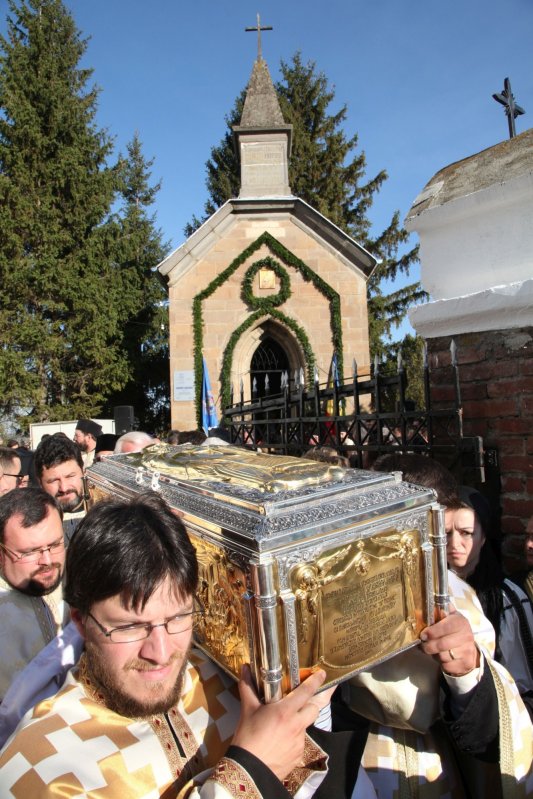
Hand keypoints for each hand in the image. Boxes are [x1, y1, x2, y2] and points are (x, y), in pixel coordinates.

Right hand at [232, 665, 327, 780]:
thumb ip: (248, 687)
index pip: (306, 692)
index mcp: (285, 712)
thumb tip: (245, 668)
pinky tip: (281, 741)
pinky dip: (294, 738)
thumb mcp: (247, 710)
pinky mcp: (298, 756)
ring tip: (284, 725)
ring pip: (306, 726)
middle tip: (301, 702)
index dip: (316, 681)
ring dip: (300, 722)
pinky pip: (300, 742)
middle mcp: (296, 725)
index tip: (321, 674)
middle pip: (314, 709)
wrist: (248, 771)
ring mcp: (299, 742)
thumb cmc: (248, 738)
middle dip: (311, 703)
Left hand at [419, 605, 478, 676]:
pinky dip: (442, 663)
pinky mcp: (467, 663)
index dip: (433, 631)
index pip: (446, 626)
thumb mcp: (448, 618)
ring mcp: (468, 651)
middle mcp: (466, 636)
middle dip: (429, 646)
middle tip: (424, 645)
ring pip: (444, 656)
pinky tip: (443, 657)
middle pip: (442, 644)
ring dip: (435, 654)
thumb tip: (421, 611)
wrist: (468, 647)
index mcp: (461, 622)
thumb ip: (436, 613)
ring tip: (435, 650)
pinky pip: (447, 666)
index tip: (423, 635)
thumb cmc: (454, 631)